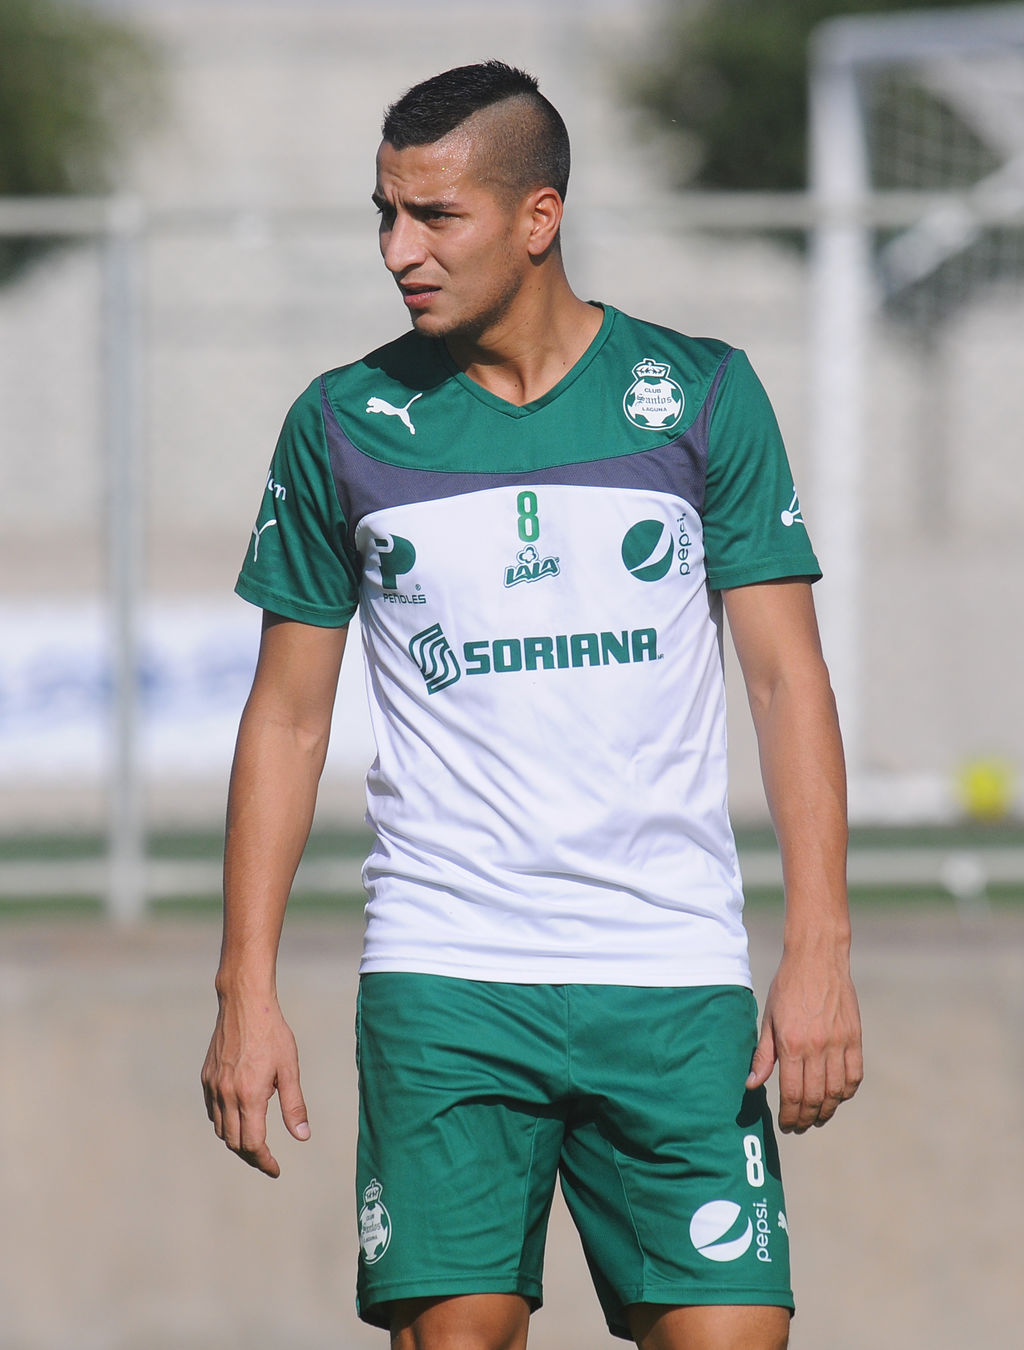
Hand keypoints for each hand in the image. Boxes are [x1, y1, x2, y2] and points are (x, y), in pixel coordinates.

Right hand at [201, 993, 309, 1176]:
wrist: (244, 1003)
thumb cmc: (273, 1033)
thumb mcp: (290, 1068)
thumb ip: (294, 1105)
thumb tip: (302, 1137)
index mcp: (249, 1095)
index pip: (252, 1144)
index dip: (264, 1161)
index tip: (275, 1169)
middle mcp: (227, 1094)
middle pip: (234, 1142)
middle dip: (251, 1155)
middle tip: (267, 1159)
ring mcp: (213, 1086)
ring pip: (220, 1128)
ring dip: (236, 1140)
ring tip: (255, 1140)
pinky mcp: (207, 1077)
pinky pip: (212, 1110)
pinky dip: (224, 1121)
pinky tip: (239, 1117)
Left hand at [746, 947, 862, 1132]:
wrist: (817, 958)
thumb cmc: (787, 987)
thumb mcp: (768, 1019)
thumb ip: (763, 1055)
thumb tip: (752, 1085)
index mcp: (792, 1044)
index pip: (793, 1094)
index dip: (790, 1115)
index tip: (786, 1125)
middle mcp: (818, 1047)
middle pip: (815, 1098)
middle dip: (806, 1118)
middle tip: (800, 1126)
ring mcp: (839, 1043)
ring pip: (837, 1092)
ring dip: (827, 1110)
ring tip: (817, 1117)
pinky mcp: (854, 1038)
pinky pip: (854, 1076)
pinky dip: (846, 1092)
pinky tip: (836, 1097)